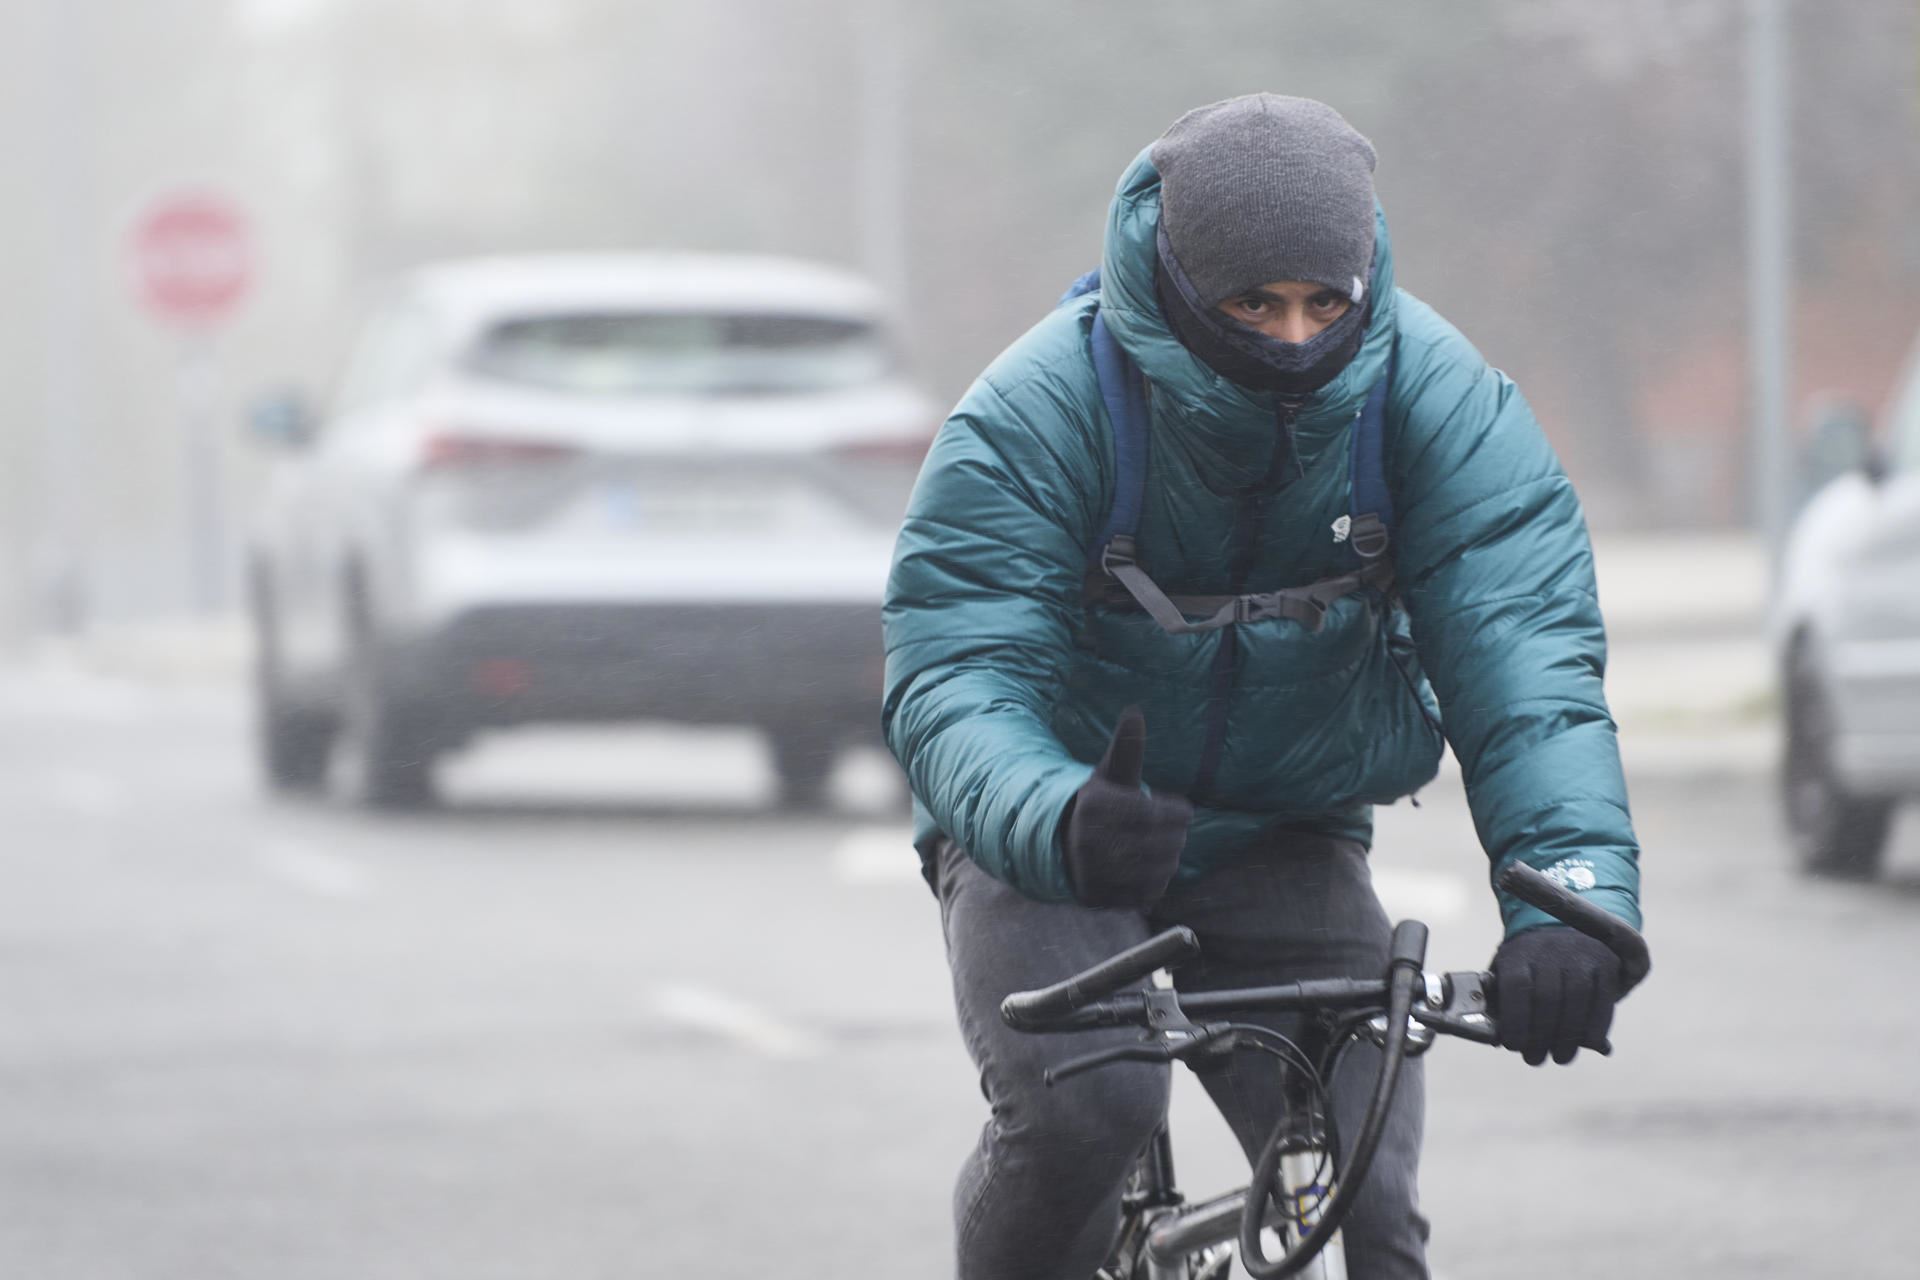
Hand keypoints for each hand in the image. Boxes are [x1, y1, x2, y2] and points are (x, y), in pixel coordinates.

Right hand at [1061, 708, 1191, 909]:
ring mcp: (1090, 871)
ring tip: (1168, 852)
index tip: (1186, 811)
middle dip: (1174, 838)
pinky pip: (1141, 895)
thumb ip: (1126, 748)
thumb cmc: (1096, 804)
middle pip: (1154, 843)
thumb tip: (1135, 711)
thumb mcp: (1109, 774)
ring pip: (1151, 871)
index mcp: (1093, 805)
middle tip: (1178, 834)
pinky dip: (1154, 886)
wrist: (1058, 843)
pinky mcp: (1095, 897)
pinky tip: (1153, 872)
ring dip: (1168, 862)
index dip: (1176, 813)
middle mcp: (1087, 839)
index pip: (1150, 813)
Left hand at [1490, 926, 1621, 1065]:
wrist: (1565, 927)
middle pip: (1548, 998)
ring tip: (1561, 1057)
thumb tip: (1496, 1039)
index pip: (1517, 986)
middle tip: (1535, 1059)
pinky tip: (1588, 1043)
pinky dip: (1596, 1025)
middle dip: (1541, 1036)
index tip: (1513, 1045)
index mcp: (1519, 952)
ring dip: (1568, 1036)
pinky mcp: (1605, 963)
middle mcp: (1550, 950)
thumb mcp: (1508, 970)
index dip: (1515, 1020)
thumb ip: (1501, 1000)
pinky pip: (1603, 1000)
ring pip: (1576, 1001)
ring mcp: (1580, 955)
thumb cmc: (1529, 962)